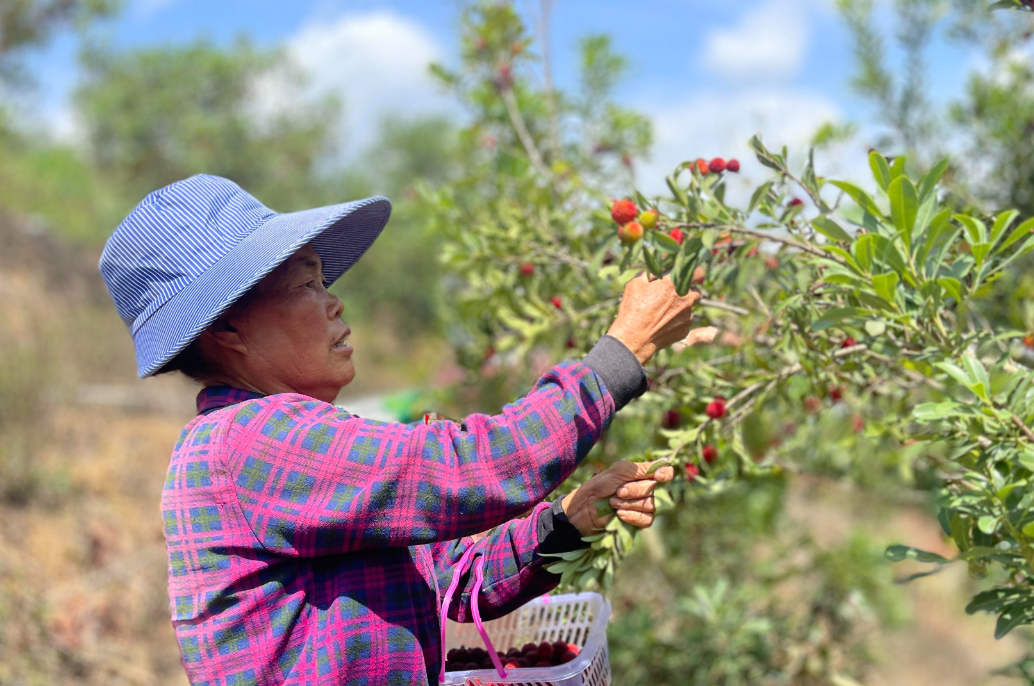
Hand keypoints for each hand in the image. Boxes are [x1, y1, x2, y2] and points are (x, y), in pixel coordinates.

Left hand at [560, 460, 674, 535]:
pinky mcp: (640, 521)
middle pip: (655, 489)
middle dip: (635, 490)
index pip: (665, 472)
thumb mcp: (619, 471)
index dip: (665, 474)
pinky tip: (619, 514)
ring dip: (629, 503)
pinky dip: (632, 516)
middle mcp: (647, 489)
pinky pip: (647, 519)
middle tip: (618, 491)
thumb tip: (665, 462)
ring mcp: (644, 506)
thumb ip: (642, 468)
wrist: (586, 507)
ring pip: (650, 505)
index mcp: (643, 474)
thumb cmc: (600, 485)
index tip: (657, 476)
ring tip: (613, 502)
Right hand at [606, 271, 713, 365]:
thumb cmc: (632, 309)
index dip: (696, 274)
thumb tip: (656, 272)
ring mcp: (687, 316)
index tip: (692, 277)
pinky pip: (686, 322)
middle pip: (697, 292)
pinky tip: (664, 324)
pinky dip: (678, 322)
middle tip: (675, 296)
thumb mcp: (635, 285)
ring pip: (690, 308)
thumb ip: (649, 274)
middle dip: (688, 292)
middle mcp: (685, 299)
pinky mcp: (686, 330)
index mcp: (674, 284)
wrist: (634, 338)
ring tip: (664, 314)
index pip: (698, 273)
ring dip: (682, 308)